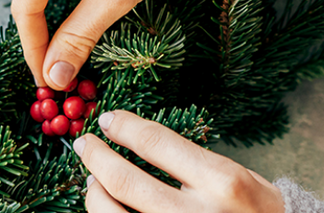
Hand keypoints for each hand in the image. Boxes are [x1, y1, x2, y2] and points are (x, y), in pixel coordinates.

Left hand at [74, 109, 284, 212]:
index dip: (124, 127)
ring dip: (94, 193)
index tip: (108, 120)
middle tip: (84, 143)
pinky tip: (107, 208)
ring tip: (92, 181)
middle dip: (96, 156)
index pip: (157, 142)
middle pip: (124, 179)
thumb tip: (138, 141)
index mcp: (221, 181)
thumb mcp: (239, 178)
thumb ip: (194, 163)